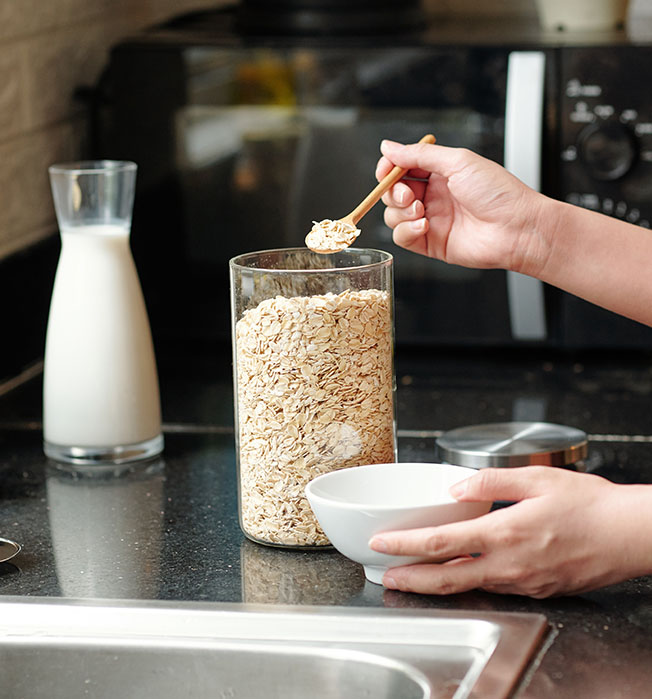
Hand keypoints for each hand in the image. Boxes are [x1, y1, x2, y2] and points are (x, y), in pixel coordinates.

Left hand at [368, 466, 651, 597]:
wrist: (630, 535)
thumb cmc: (590, 505)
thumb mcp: (537, 479)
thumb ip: (491, 481)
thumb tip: (457, 488)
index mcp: (504, 534)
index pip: (441, 544)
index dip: (405, 545)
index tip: (382, 543)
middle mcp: (509, 565)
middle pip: (446, 579)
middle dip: (410, 579)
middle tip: (385, 576)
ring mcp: (522, 583)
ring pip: (468, 586)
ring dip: (435, 581)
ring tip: (412, 573)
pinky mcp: (536, 590)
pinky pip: (494, 586)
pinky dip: (468, 581)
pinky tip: (459, 571)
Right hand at [376, 140, 551, 276]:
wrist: (517, 228)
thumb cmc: (499, 193)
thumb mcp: (458, 162)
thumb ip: (420, 155)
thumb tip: (389, 147)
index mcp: (440, 173)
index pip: (402, 168)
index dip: (389, 168)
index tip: (386, 170)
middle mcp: (433, 196)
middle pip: (392, 192)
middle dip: (393, 191)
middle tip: (408, 193)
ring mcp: (431, 220)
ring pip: (393, 215)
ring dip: (400, 211)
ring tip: (420, 210)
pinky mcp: (430, 243)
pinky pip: (402, 237)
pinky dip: (406, 230)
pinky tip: (424, 225)